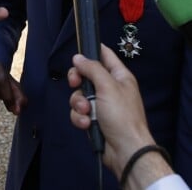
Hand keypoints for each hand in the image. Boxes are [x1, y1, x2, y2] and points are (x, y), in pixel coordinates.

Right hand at [67, 45, 155, 178]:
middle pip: (85, 74)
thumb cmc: (122, 115)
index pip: (104, 55)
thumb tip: (78, 57)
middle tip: (75, 83)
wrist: (125, 151)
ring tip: (85, 112)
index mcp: (119, 76)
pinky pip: (78, 111)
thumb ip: (92, 68)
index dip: (91, 50)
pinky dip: (79, 117)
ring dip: (78, 103)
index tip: (77, 51)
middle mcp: (109, 88)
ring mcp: (100, 104)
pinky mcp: (92, 118)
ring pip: (79, 94)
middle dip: (77, 80)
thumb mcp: (107, 86)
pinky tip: (86, 123)